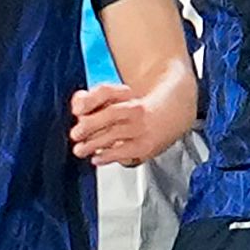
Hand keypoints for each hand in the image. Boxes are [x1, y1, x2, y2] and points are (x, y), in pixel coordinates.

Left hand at [70, 81, 185, 165]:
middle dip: (88, 125)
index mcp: (127, 94)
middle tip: (76, 134)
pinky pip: (124, 153)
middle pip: (110, 113)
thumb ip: (93, 99)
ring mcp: (142, 129)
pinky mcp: (146, 147)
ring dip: (92, 144)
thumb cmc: (138, 109)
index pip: (106, 91)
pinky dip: (107, 156)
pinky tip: (97, 158)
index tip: (77, 110)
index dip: (89, 100)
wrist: (173, 116)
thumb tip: (78, 108)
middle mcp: (136, 110)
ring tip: (80, 150)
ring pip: (114, 134)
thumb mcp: (117, 99)